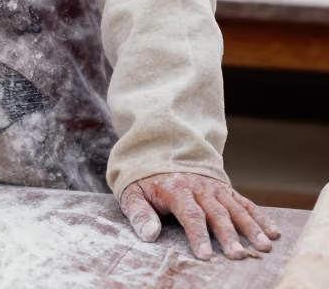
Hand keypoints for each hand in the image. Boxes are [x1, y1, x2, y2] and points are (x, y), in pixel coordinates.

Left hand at [120, 172, 280, 259]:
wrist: (159, 151)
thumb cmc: (145, 180)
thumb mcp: (132, 192)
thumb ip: (139, 213)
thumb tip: (150, 234)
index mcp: (176, 188)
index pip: (190, 213)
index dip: (198, 234)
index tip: (205, 255)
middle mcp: (199, 187)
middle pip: (216, 212)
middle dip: (227, 235)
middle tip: (237, 256)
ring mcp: (214, 187)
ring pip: (235, 207)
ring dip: (250, 227)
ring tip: (264, 247)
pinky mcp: (225, 189)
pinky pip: (245, 202)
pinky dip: (260, 216)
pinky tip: (273, 232)